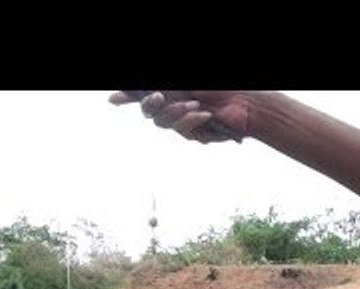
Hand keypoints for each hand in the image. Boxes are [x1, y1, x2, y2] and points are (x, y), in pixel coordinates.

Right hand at [109, 90, 247, 143]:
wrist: (246, 103)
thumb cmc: (220, 88)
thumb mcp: (187, 83)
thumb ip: (163, 85)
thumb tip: (141, 91)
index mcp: (171, 92)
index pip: (141, 96)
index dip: (126, 98)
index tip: (113, 99)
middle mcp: (173, 106)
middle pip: (149, 111)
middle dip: (153, 104)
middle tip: (160, 96)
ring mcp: (183, 122)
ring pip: (165, 123)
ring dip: (179, 112)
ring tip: (196, 105)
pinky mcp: (195, 135)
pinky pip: (184, 130)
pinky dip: (194, 121)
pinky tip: (207, 115)